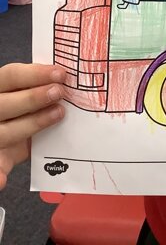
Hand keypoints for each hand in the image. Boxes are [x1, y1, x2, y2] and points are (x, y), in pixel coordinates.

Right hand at [0, 63, 65, 189]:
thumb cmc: (23, 109)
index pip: (11, 76)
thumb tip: (70, 83)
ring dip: (32, 124)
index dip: (36, 74)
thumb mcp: (25, 94)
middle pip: (7, 103)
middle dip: (34, 97)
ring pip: (5, 132)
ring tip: (58, 115)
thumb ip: (40, 88)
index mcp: (0, 88)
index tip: (61, 74)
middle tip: (59, 93)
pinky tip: (2, 180)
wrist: (7, 136)